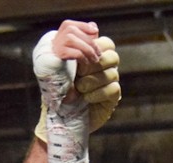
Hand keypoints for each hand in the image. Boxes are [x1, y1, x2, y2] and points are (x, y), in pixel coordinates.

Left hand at [33, 21, 119, 146]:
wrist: (60, 118)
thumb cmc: (58, 92)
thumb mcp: (60, 70)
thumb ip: (70, 52)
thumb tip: (85, 33)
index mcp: (94, 57)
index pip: (106, 43)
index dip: (95, 47)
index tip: (79, 58)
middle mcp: (105, 68)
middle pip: (112, 56)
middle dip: (94, 64)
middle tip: (79, 73)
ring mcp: (110, 83)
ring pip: (112, 73)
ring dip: (92, 80)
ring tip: (79, 89)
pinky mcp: (112, 99)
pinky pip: (113, 89)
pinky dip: (97, 93)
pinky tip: (86, 99)